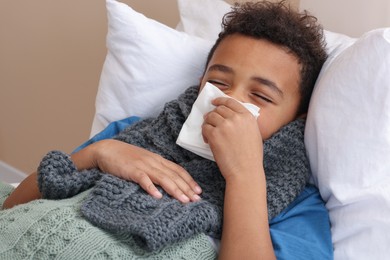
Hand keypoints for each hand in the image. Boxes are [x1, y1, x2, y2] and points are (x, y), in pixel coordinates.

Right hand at [78, 139, 201, 202]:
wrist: (107, 149)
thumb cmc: (126, 157)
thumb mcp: (145, 162)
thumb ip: (156, 169)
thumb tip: (169, 181)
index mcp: (158, 160)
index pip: (178, 170)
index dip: (189, 180)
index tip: (198, 191)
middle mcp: (154, 162)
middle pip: (174, 175)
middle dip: (186, 188)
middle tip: (196, 199)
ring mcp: (143, 165)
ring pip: (163, 178)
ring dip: (175, 189)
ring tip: (184, 200)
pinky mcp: (131, 170)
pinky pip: (143, 179)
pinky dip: (151, 188)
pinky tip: (158, 196)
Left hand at [202, 97, 263, 179]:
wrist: (245, 171)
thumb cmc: (251, 157)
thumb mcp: (254, 134)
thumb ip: (245, 122)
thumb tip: (233, 115)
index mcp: (247, 116)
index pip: (231, 101)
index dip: (220, 100)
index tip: (214, 102)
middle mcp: (236, 118)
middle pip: (219, 109)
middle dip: (213, 114)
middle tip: (210, 122)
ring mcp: (225, 125)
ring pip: (210, 117)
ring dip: (207, 123)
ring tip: (209, 133)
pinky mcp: (214, 134)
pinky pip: (205, 128)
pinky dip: (204, 133)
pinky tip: (207, 140)